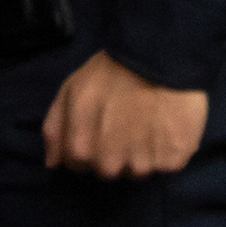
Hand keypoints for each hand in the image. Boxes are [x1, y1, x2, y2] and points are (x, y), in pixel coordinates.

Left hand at [43, 50, 208, 177]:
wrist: (160, 55)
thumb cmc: (112, 70)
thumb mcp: (71, 89)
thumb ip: (55, 128)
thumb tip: (53, 163)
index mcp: (82, 151)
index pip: (78, 165)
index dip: (88, 142)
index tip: (102, 122)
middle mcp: (110, 165)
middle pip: (109, 171)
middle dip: (114, 152)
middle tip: (127, 121)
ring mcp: (142, 166)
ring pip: (139, 171)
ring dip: (142, 154)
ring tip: (149, 122)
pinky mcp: (172, 161)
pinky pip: (167, 165)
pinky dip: (168, 150)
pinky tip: (169, 126)